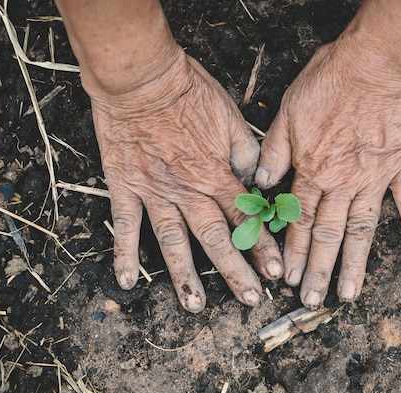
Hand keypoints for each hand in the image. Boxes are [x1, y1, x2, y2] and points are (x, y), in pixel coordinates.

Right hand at [90, 49, 282, 312]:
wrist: (142, 79)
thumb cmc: (188, 92)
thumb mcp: (231, 116)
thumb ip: (248, 152)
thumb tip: (259, 180)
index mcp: (215, 174)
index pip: (244, 219)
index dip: (262, 246)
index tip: (276, 272)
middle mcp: (187, 190)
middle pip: (214, 238)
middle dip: (234, 272)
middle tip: (249, 300)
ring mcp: (154, 192)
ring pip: (172, 241)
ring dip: (185, 275)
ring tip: (194, 305)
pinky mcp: (125, 187)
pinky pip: (124, 225)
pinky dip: (124, 253)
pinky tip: (128, 281)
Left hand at [255, 31, 400, 308]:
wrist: (377, 61)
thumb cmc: (330, 80)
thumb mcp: (287, 110)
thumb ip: (273, 151)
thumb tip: (258, 184)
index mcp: (313, 169)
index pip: (298, 220)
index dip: (292, 251)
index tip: (288, 279)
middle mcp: (343, 182)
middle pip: (327, 234)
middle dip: (318, 270)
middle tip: (312, 301)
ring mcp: (376, 178)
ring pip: (362, 230)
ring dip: (355, 264)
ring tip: (349, 295)